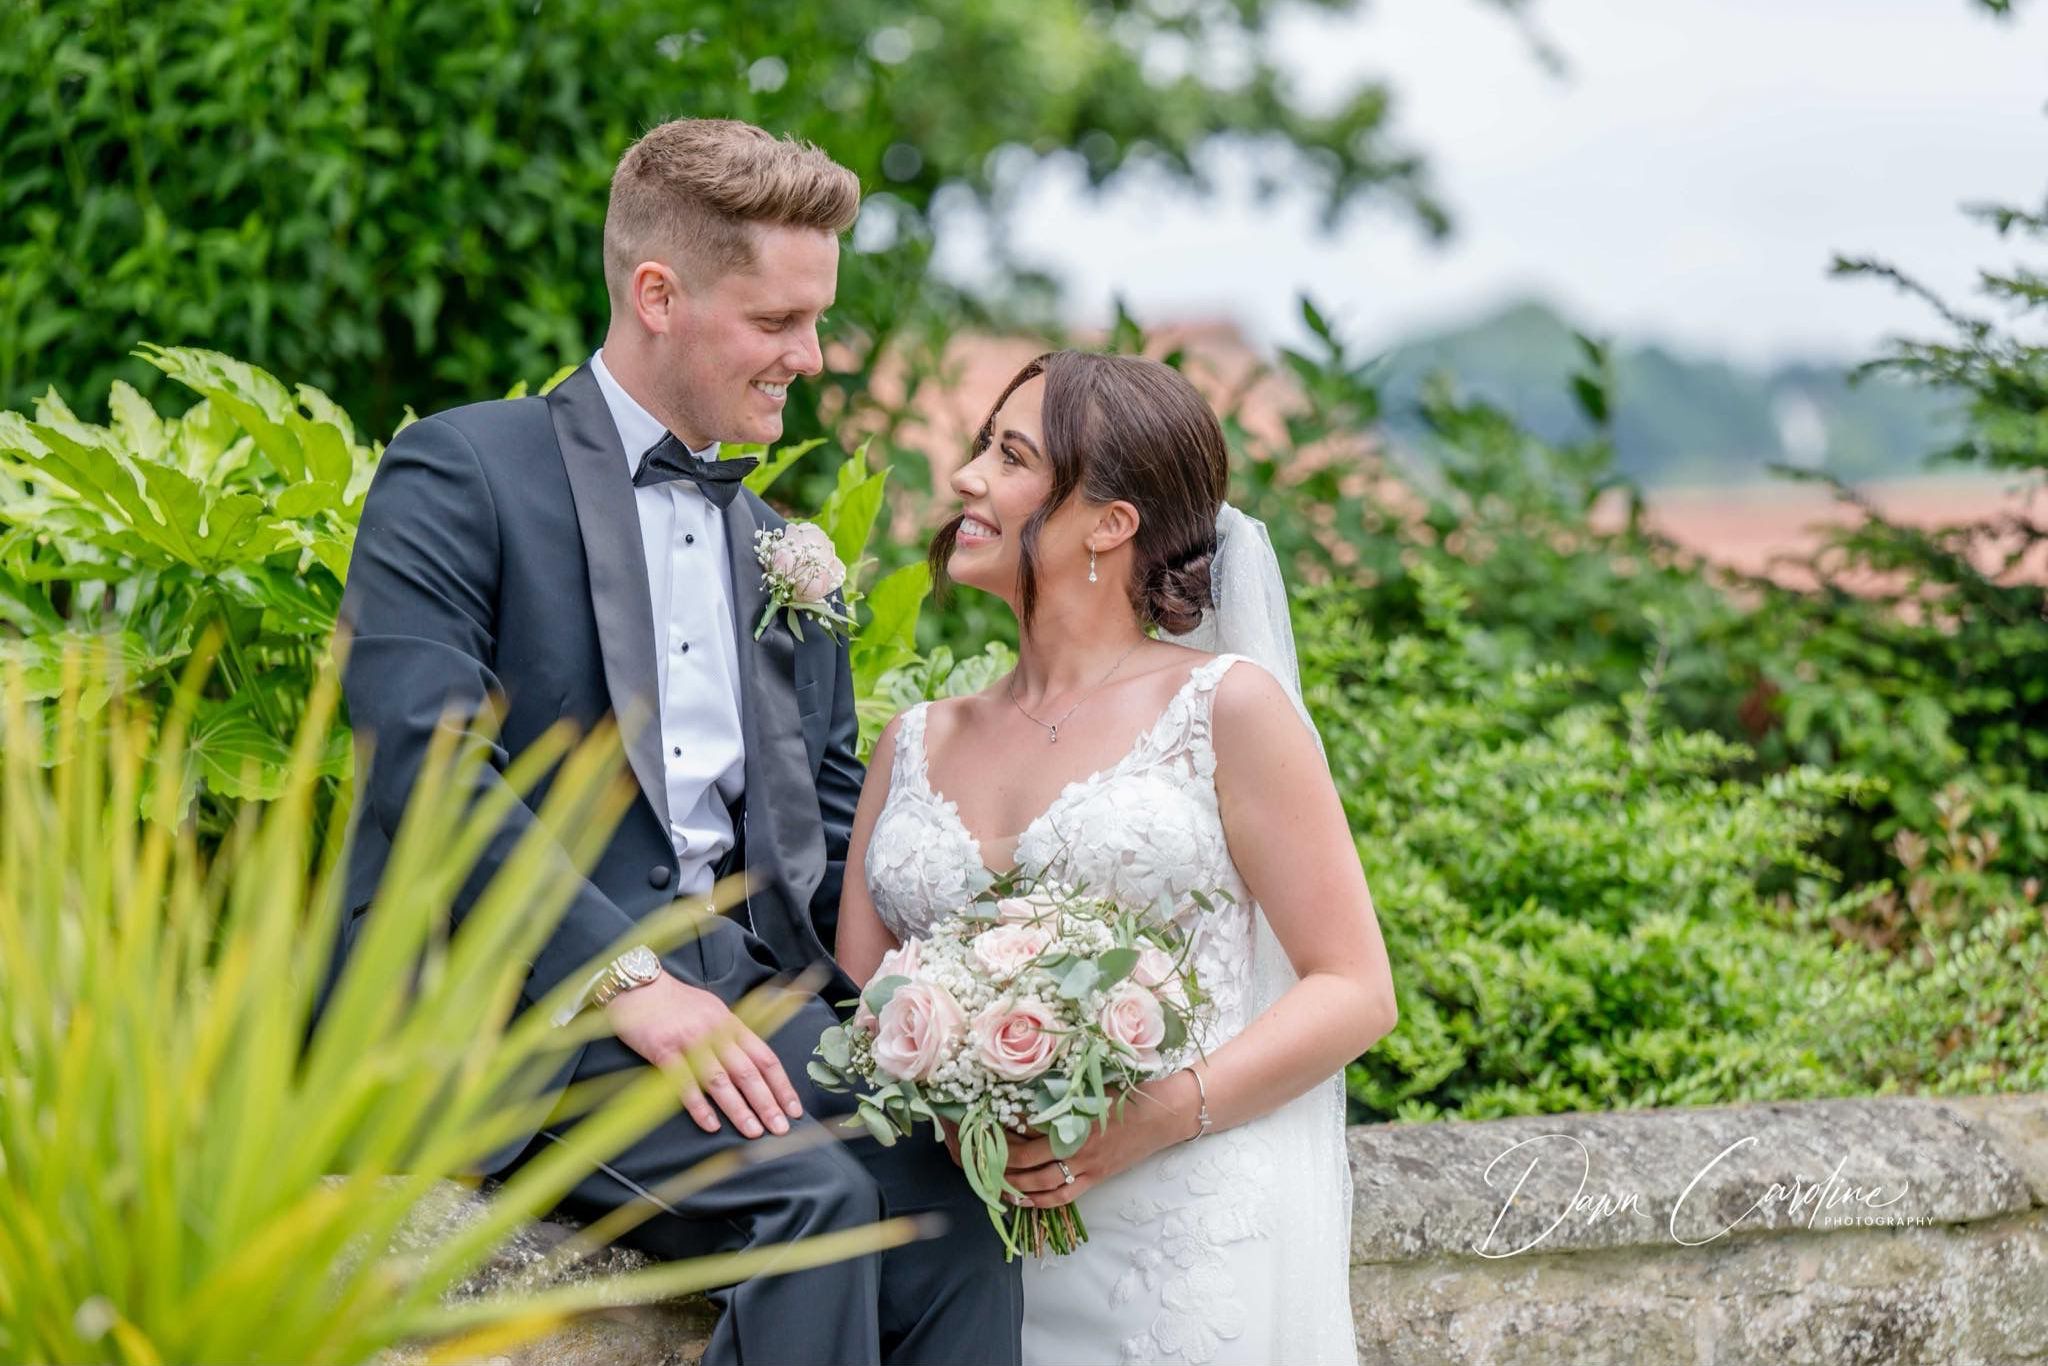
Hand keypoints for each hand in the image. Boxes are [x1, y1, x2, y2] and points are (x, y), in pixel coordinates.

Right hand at [606, 973, 804, 1138]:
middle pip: (748, 1073)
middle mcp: (716, 1033)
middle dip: (767, 1103)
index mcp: (732, 1024)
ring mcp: (690, 1043)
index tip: (793, 1109)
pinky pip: (685, 1083)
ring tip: (753, 1131)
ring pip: (720, 1081)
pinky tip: (711, 1125)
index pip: (765, 1058)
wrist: (640, 989)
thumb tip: (755, 1063)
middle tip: (780, 1129)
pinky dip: (700, 1106)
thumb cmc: (679, 1003)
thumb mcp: (714, 1012)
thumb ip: (733, 1036)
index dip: (782, 1085)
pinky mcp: (664, 1052)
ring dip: (739, 1109)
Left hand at [1003, 1071, 1199, 1208]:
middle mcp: (1078, 1147)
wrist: (1162, 1116)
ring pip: (1043, 1184)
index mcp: (1075, 1121)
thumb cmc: (1128, 1095)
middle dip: (1003, 1162)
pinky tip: (1022, 1199)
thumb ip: (1061, 1099)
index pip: (1029, 1131)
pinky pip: (1064, 1196)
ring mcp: (1088, 1167)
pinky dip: (1040, 1200)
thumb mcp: (1091, 1090)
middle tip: (982, 1158)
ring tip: (995, 1181)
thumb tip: (1024, 1102)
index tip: (985, 1127)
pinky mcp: (1096, 1179)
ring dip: (1016, 1185)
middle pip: (1030, 1161)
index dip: (1005, 1132)